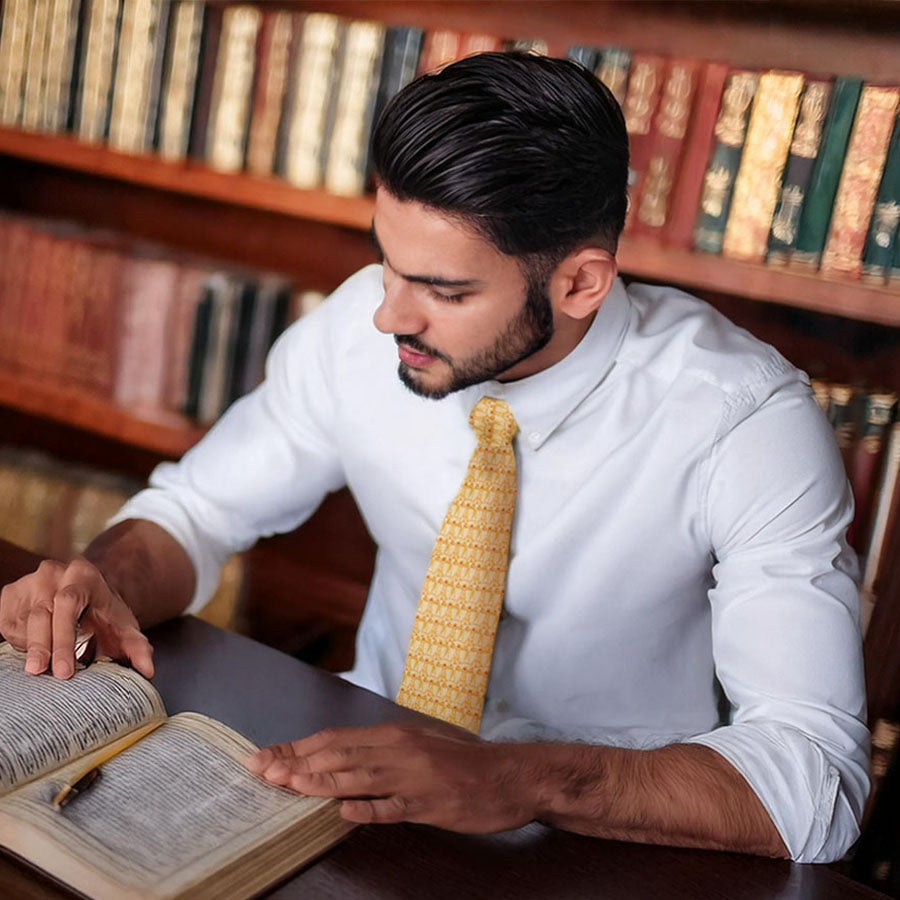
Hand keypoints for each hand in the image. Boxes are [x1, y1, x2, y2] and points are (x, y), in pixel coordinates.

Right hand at [0, 557, 152, 679]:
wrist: (87, 597)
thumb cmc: (106, 615)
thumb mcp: (124, 628)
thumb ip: (138, 647)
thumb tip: (147, 669)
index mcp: (84, 574)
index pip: (69, 602)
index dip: (63, 639)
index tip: (65, 670)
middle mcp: (53, 572)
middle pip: (42, 614)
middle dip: (42, 648)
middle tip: (43, 674)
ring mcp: (29, 581)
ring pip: (22, 622)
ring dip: (32, 647)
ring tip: (45, 663)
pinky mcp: (11, 593)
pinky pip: (8, 624)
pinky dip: (19, 642)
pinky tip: (37, 648)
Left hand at [245, 723, 537, 832]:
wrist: (510, 775)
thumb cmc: (462, 762)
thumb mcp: (419, 746)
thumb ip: (381, 753)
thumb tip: (338, 762)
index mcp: (394, 734)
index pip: (335, 740)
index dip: (298, 748)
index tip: (267, 756)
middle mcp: (400, 750)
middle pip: (340, 755)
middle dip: (296, 763)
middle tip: (261, 770)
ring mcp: (415, 778)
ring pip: (361, 777)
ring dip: (322, 781)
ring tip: (289, 785)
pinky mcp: (431, 804)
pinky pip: (395, 807)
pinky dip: (369, 809)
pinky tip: (345, 812)